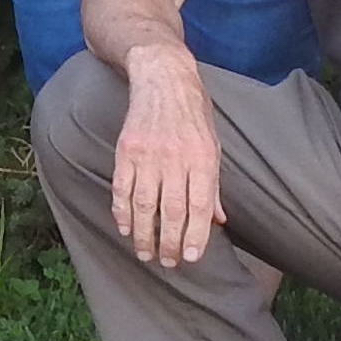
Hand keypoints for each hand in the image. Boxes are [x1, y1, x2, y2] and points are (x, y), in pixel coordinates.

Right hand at [109, 46, 225, 266]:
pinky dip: (122, 211)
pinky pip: (122, 187)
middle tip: (168, 263)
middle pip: (172, 211)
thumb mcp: (213, 145)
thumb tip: (218, 220)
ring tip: (145, 253)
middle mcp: (176, 158)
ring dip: (144, 234)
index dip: (195, 236)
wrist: (163, 77)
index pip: (200, 207)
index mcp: (203, 159)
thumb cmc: (193, 112)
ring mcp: (149, 154)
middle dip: (170, 243)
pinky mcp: (126, 149)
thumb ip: (213, 185)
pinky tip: (124, 227)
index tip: (191, 258)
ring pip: (145, 204)